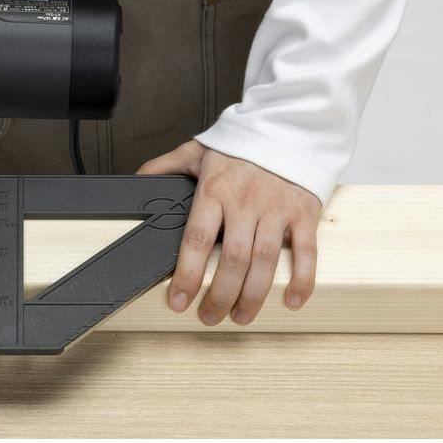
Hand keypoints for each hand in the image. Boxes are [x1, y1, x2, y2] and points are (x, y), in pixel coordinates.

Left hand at [137, 141, 320, 325]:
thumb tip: (137, 180)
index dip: (188, 275)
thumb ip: (165, 167)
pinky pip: (305, 252)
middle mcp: (245, 201)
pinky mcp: (304, 212)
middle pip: (231, 259)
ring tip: (240, 317)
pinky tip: (290, 301)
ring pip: (264, 261)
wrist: (288, 126)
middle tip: (209, 317)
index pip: (196, 239)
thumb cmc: (240, 144)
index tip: (179, 301)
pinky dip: (301, 280)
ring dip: (252, 296)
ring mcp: (277, 208)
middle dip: (220, 295)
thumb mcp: (196, 150)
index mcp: (215, 189)